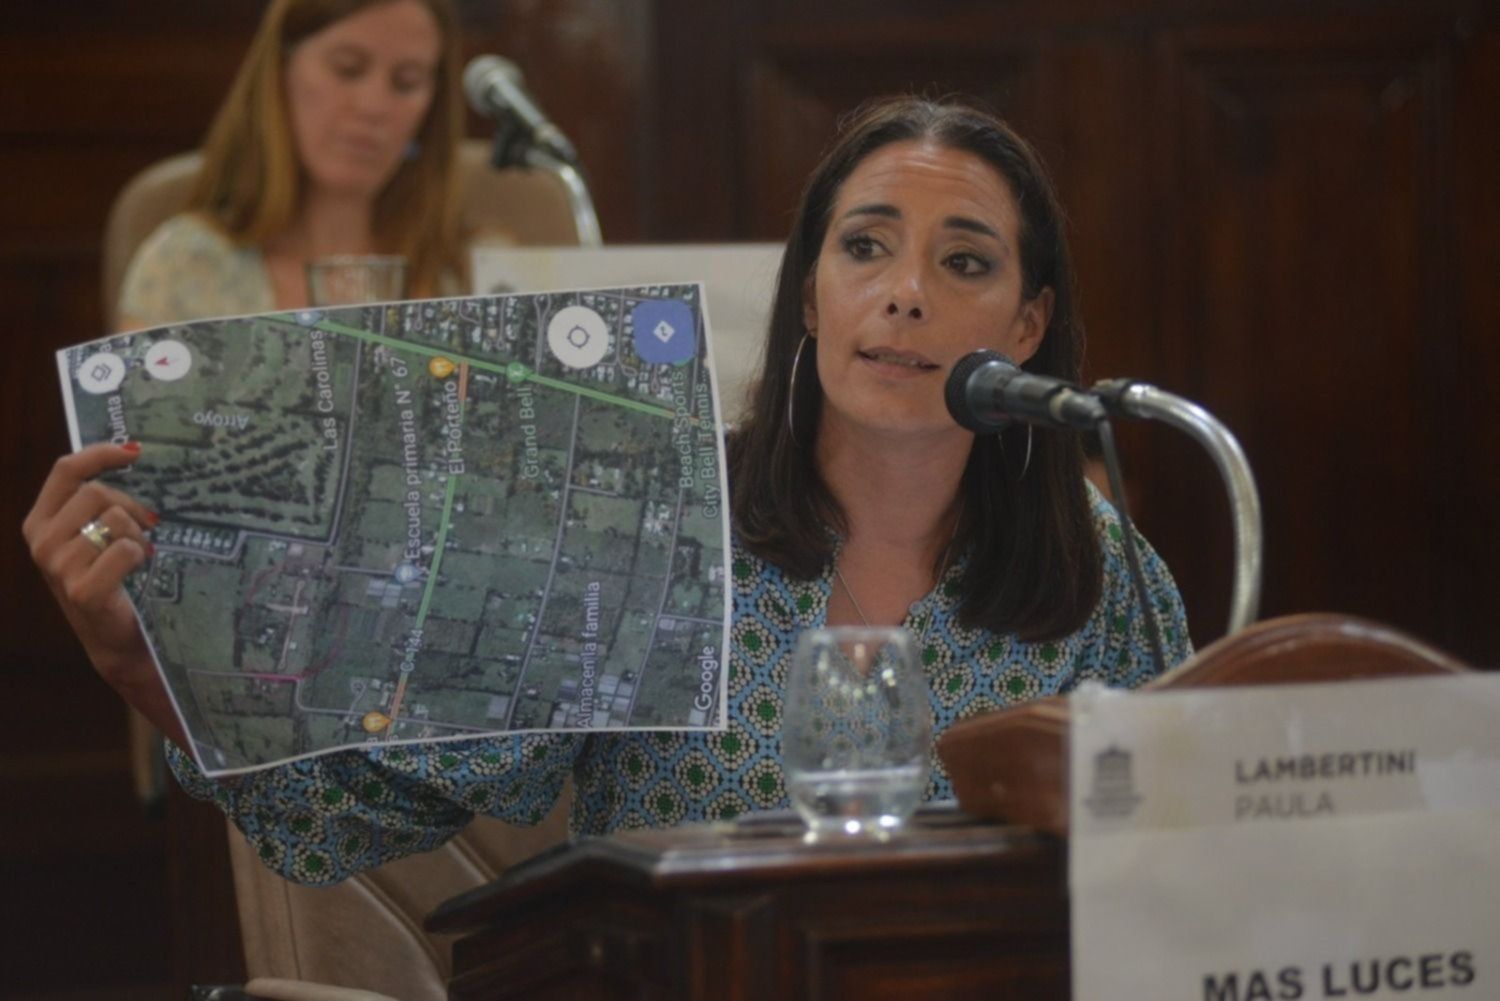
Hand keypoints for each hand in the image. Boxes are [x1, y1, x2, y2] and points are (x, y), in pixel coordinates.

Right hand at [22, 442, 184, 743]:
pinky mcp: (81, 590)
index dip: (100, 453)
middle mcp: (41, 541)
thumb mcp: (95, 535)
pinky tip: (139, 570)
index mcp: (40, 522)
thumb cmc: (111, 579)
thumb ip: (100, 503)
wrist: (116, 638)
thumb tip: (131, 452)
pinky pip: (123, 550)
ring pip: (113, 519)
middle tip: (145, 527)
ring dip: (136, 534)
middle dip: (130, 506)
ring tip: (138, 554)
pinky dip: (139, 556)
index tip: (135, 451)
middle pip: (96, 492)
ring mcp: (57, 567)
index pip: (66, 469)